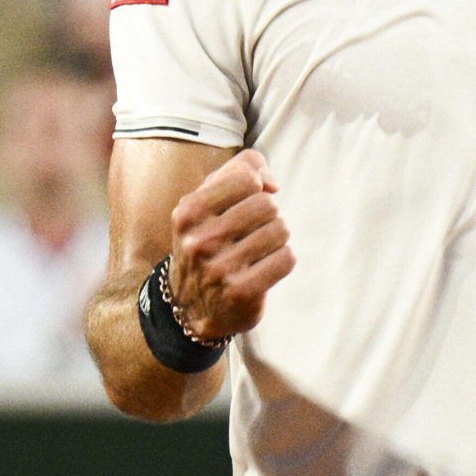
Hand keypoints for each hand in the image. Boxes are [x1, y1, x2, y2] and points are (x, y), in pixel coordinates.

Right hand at [167, 149, 294, 343]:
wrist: (190, 305)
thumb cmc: (207, 241)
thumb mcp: (209, 199)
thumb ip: (240, 170)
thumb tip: (272, 182)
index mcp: (189, 211)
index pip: (247, 178)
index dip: (254, 190)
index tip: (242, 207)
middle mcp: (199, 240)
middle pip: (268, 205)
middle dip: (267, 217)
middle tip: (250, 234)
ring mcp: (219, 269)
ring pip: (281, 230)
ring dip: (276, 240)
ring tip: (256, 252)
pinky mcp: (241, 292)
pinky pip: (287, 259)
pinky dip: (282, 261)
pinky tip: (263, 269)